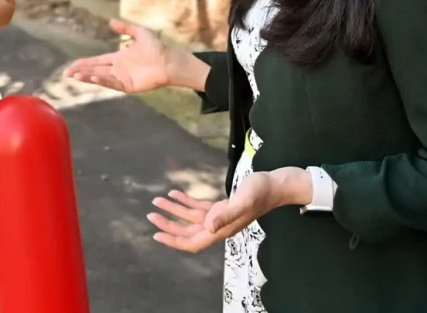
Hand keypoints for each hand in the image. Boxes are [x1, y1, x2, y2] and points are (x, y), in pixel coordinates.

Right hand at [63, 18, 175, 92]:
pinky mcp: (129, 86)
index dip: (84, 63)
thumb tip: (111, 21)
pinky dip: (102, 81)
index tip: (72, 65)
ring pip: (101, 77)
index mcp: (118, 58)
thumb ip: (126, 28)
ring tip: (75, 76)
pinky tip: (92, 77)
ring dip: (88, 77)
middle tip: (66, 73)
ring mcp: (122, 78)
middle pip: (95, 70)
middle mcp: (118, 69)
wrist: (170, 61)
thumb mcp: (140, 33)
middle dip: (80, 71)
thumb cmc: (157, 48)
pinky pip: (113, 84)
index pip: (96, 61)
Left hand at [147, 170, 303, 252]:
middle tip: (151, 215)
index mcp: (222, 229)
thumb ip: (226, 214)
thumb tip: (208, 228)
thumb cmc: (261, 192)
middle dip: (169, 224)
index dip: (174, 241)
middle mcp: (219, 226)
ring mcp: (220, 216)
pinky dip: (185, 200)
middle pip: (188, 231)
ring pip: (191, 217)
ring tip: (156, 200)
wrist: (276, 185)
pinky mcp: (222, 206)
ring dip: (174, 210)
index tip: (156, 234)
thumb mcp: (243, 201)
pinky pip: (199, 206)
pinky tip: (173, 193)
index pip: (194, 242)